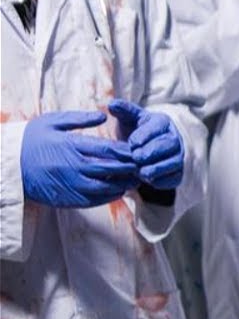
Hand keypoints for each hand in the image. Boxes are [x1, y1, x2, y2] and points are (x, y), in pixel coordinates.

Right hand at [20, 111, 138, 207]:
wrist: (6, 166)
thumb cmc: (30, 139)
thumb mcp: (52, 122)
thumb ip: (79, 119)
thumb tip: (103, 117)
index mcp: (72, 146)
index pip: (109, 150)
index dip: (128, 152)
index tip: (140, 150)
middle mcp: (73, 167)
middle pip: (111, 169)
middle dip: (130, 168)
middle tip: (144, 166)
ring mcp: (69, 184)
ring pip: (104, 187)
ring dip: (122, 184)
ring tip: (135, 181)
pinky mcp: (64, 198)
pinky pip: (91, 201)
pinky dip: (107, 197)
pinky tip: (116, 192)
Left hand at [108, 99, 183, 189]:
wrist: (145, 150)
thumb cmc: (136, 133)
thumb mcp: (130, 119)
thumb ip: (123, 111)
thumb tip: (111, 104)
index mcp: (163, 122)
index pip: (157, 127)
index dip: (144, 136)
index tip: (132, 143)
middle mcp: (174, 138)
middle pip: (168, 145)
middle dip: (151, 152)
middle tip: (136, 157)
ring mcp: (177, 156)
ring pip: (173, 162)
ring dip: (157, 168)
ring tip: (141, 171)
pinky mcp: (177, 172)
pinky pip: (173, 177)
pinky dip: (162, 180)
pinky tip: (149, 179)